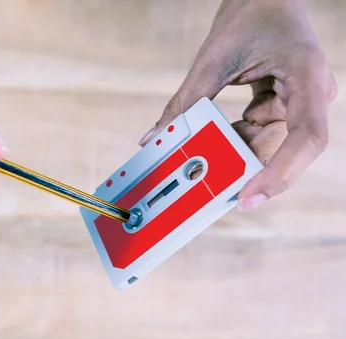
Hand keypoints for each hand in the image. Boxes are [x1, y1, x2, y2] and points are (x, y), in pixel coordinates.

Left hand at [140, 0, 336, 210]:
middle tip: (209, 188)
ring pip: (268, 146)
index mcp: (307, 78)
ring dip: (234, 154)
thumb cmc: (249, 15)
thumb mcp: (213, 60)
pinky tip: (211, 140)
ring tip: (201, 160)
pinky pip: (258, 134)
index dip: (280, 173)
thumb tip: (154, 137)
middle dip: (246, 169)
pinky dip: (233, 141)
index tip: (248, 196)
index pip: (306, 138)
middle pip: (285, 149)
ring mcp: (298, 103)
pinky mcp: (281, 106)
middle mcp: (310, 96)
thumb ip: (186, 101)